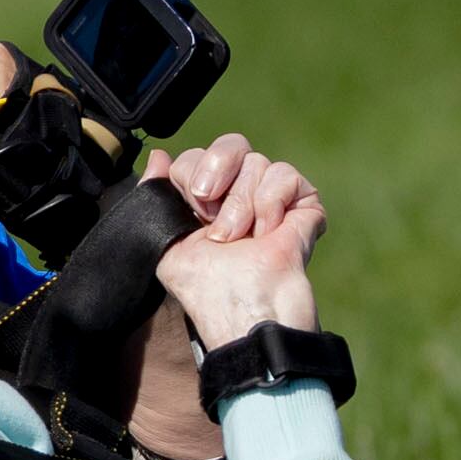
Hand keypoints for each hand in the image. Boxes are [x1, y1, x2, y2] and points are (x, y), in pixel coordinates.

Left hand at [149, 140, 323, 348]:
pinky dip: (271, 202)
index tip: (194, 212)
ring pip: (257, 162)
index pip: (197, 156)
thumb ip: (157, 196)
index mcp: (207, 202)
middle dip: (217, 176)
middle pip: (230, 146)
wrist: (247, 313)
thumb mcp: (167, 244)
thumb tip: (158, 156)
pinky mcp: (303, 205)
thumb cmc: (207, 289)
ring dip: (242, 204)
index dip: (192, 177)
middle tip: (214, 219)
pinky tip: (268, 232)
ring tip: (243, 239)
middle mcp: (240, 195)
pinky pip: (285, 175)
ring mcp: (273, 200)